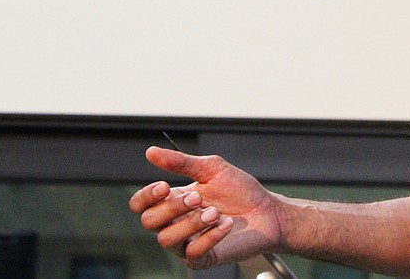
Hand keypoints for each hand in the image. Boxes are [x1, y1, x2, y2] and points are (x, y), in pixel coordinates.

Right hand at [129, 146, 283, 268]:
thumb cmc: (241, 191)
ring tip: (215, 212)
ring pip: (166, 239)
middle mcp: (176, 223)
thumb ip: (181, 162)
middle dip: (171, 207)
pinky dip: (210, 237)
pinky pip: (192, 254)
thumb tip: (151, 152)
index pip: (141, 205)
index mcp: (174, 201)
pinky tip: (226, 224)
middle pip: (149, 222)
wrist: (269, 211)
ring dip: (190, 223)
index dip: (145, 196)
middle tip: (198, 197)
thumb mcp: (212, 169)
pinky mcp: (204, 258)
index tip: (164, 186)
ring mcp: (188, 243)